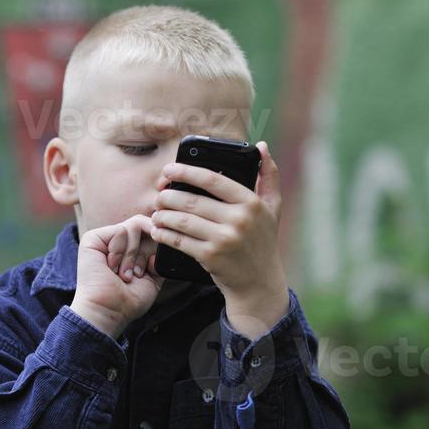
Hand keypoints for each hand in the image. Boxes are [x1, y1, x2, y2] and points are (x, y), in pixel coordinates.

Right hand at [71, 213, 165, 339]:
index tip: (146, 272)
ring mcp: (105, 239)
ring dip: (132, 255)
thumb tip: (164, 239)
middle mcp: (117, 242)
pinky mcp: (93, 238)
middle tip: (136, 273)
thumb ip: (160, 257)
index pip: (150, 231)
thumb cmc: (129, 300)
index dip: (154, 248)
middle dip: (145, 252)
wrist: (109, 311)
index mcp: (130, 250)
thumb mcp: (153, 278)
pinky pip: (121, 230)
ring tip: (124, 274)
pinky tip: (112, 268)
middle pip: (144, 225)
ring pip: (134, 226)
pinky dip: (121, 252)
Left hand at [150, 141, 288, 330]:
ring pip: (182, 220)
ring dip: (162, 215)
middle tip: (158, 196)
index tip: (169, 168)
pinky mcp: (210, 257)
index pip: (213, 180)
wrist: (259, 283)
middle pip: (191, 200)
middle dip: (168, 196)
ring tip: (156, 213)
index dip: (186, 171)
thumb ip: (268, 176)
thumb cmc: (263, 242)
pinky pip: (179, 241)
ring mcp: (223, 239)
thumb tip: (262, 145)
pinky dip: (164, 235)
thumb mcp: (273, 208)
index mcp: (251, 202)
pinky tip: (158, 231)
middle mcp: (238, 219)